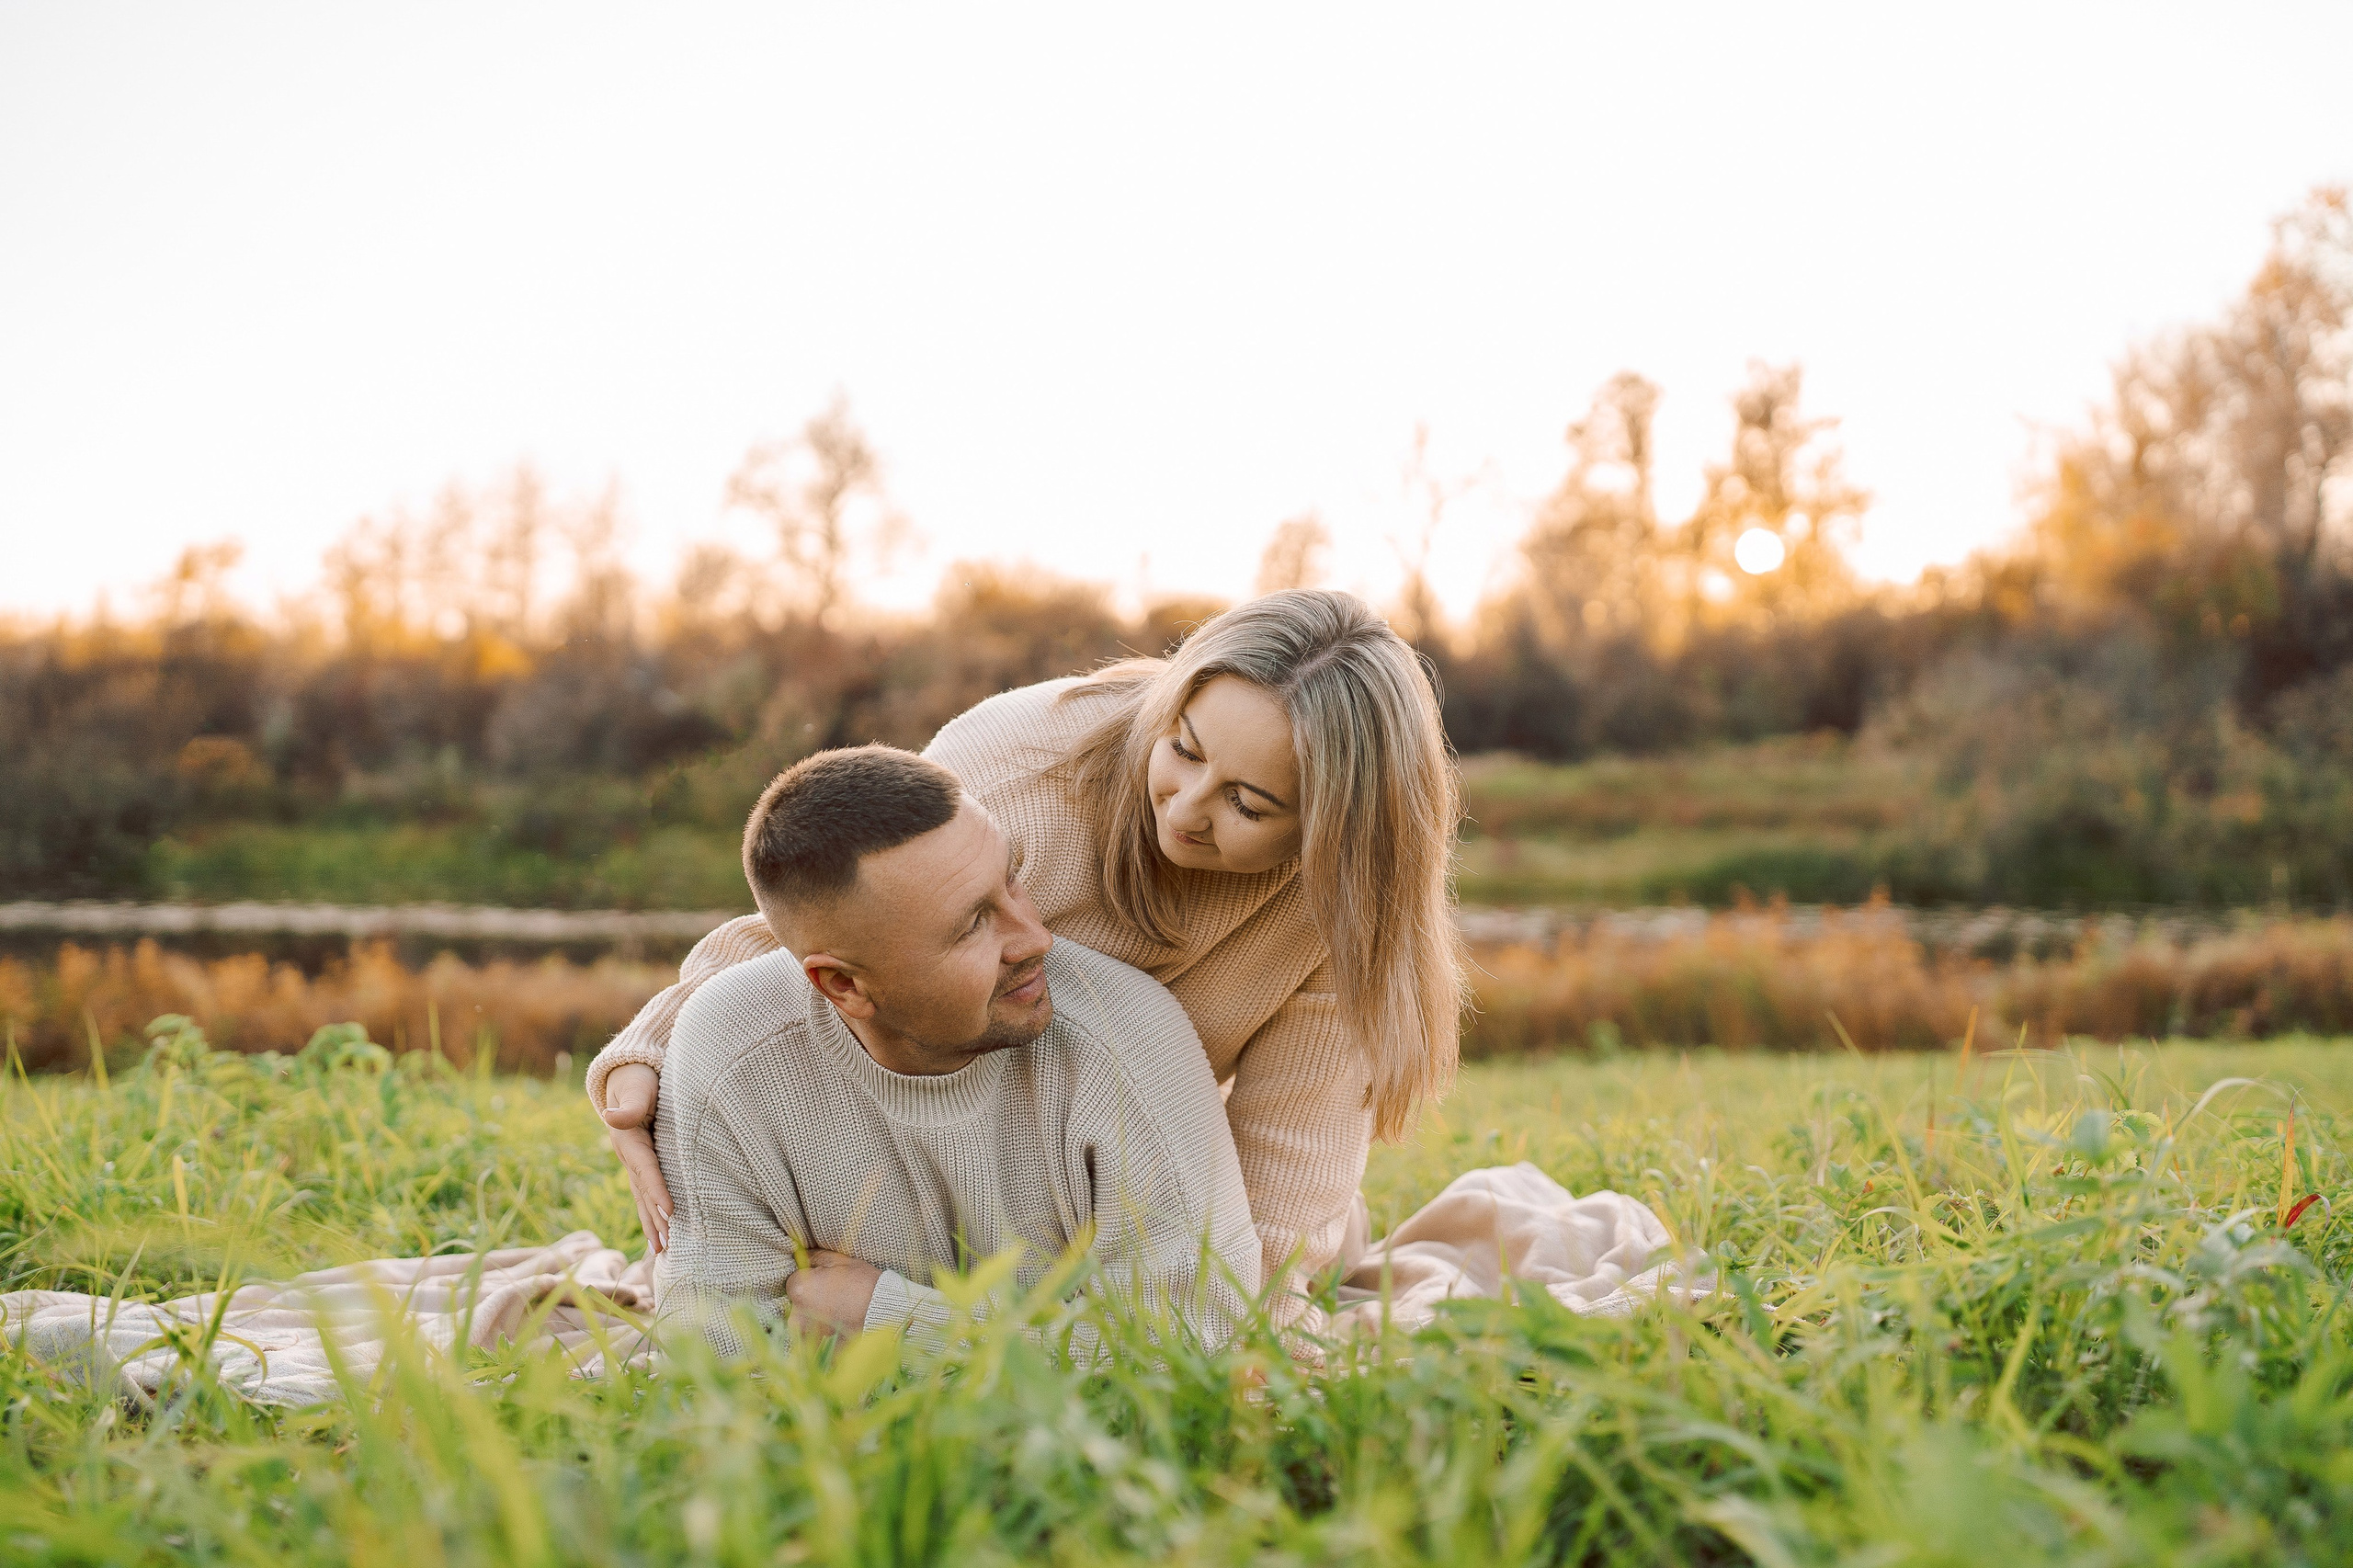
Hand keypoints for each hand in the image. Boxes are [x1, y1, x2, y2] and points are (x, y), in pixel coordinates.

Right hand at [600, 1064, 672, 1254]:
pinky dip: (652, 1211)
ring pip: (643, 1196)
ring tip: (661, 1250)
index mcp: (629, 1139)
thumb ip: (630, 1103)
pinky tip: (660, 1229)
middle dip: (654, 1219)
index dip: (658, 1191)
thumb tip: (612, 1117)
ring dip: (652, 1222)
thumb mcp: (636, 1086)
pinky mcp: (642, 1162)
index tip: (670, 1213)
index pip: (647, 1169)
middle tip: (666, 1247)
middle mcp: (629, 1155)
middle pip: (644, 1191)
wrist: (628, 1073)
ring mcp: (634, 1161)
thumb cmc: (639, 1078)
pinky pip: (647, 1191)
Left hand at [785, 1250, 881, 1338]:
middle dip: (811, 1299)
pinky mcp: (818, 1349)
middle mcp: (796, 1315)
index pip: (793, 1282)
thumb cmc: (863, 1283)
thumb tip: (802, 1255)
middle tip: (834, 1295)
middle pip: (796, 1304)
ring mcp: (807, 1336)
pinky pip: (816, 1340)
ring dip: (817, 1317)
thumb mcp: (840, 1261)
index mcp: (799, 1290)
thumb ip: (815, 1256)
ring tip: (840, 1311)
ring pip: (805, 1322)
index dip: (809, 1279)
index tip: (825, 1280)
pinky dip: (826, 1333)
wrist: (886, 1314)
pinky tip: (842, 1325)